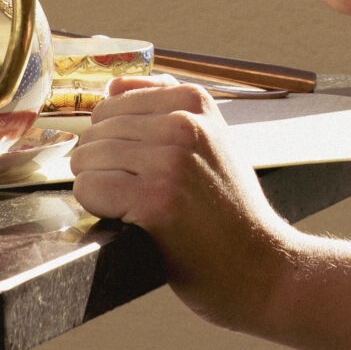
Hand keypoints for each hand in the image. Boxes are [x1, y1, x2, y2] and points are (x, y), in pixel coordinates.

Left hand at [71, 76, 296, 330]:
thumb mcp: (212, 139)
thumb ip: (165, 105)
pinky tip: (125, 218)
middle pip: (97, 130)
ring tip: (130, 206)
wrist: (262, 265)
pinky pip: (90, 188)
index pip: (112, 102)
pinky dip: (95, 206)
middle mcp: (183, 123)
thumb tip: (113, 84)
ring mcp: (170, 161)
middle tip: (130, 193)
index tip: (135, 166)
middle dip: (98, 163)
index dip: (112, 139)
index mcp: (195, 101)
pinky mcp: (156, 200)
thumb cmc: (231, 209)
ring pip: (88, 158)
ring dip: (96, 186)